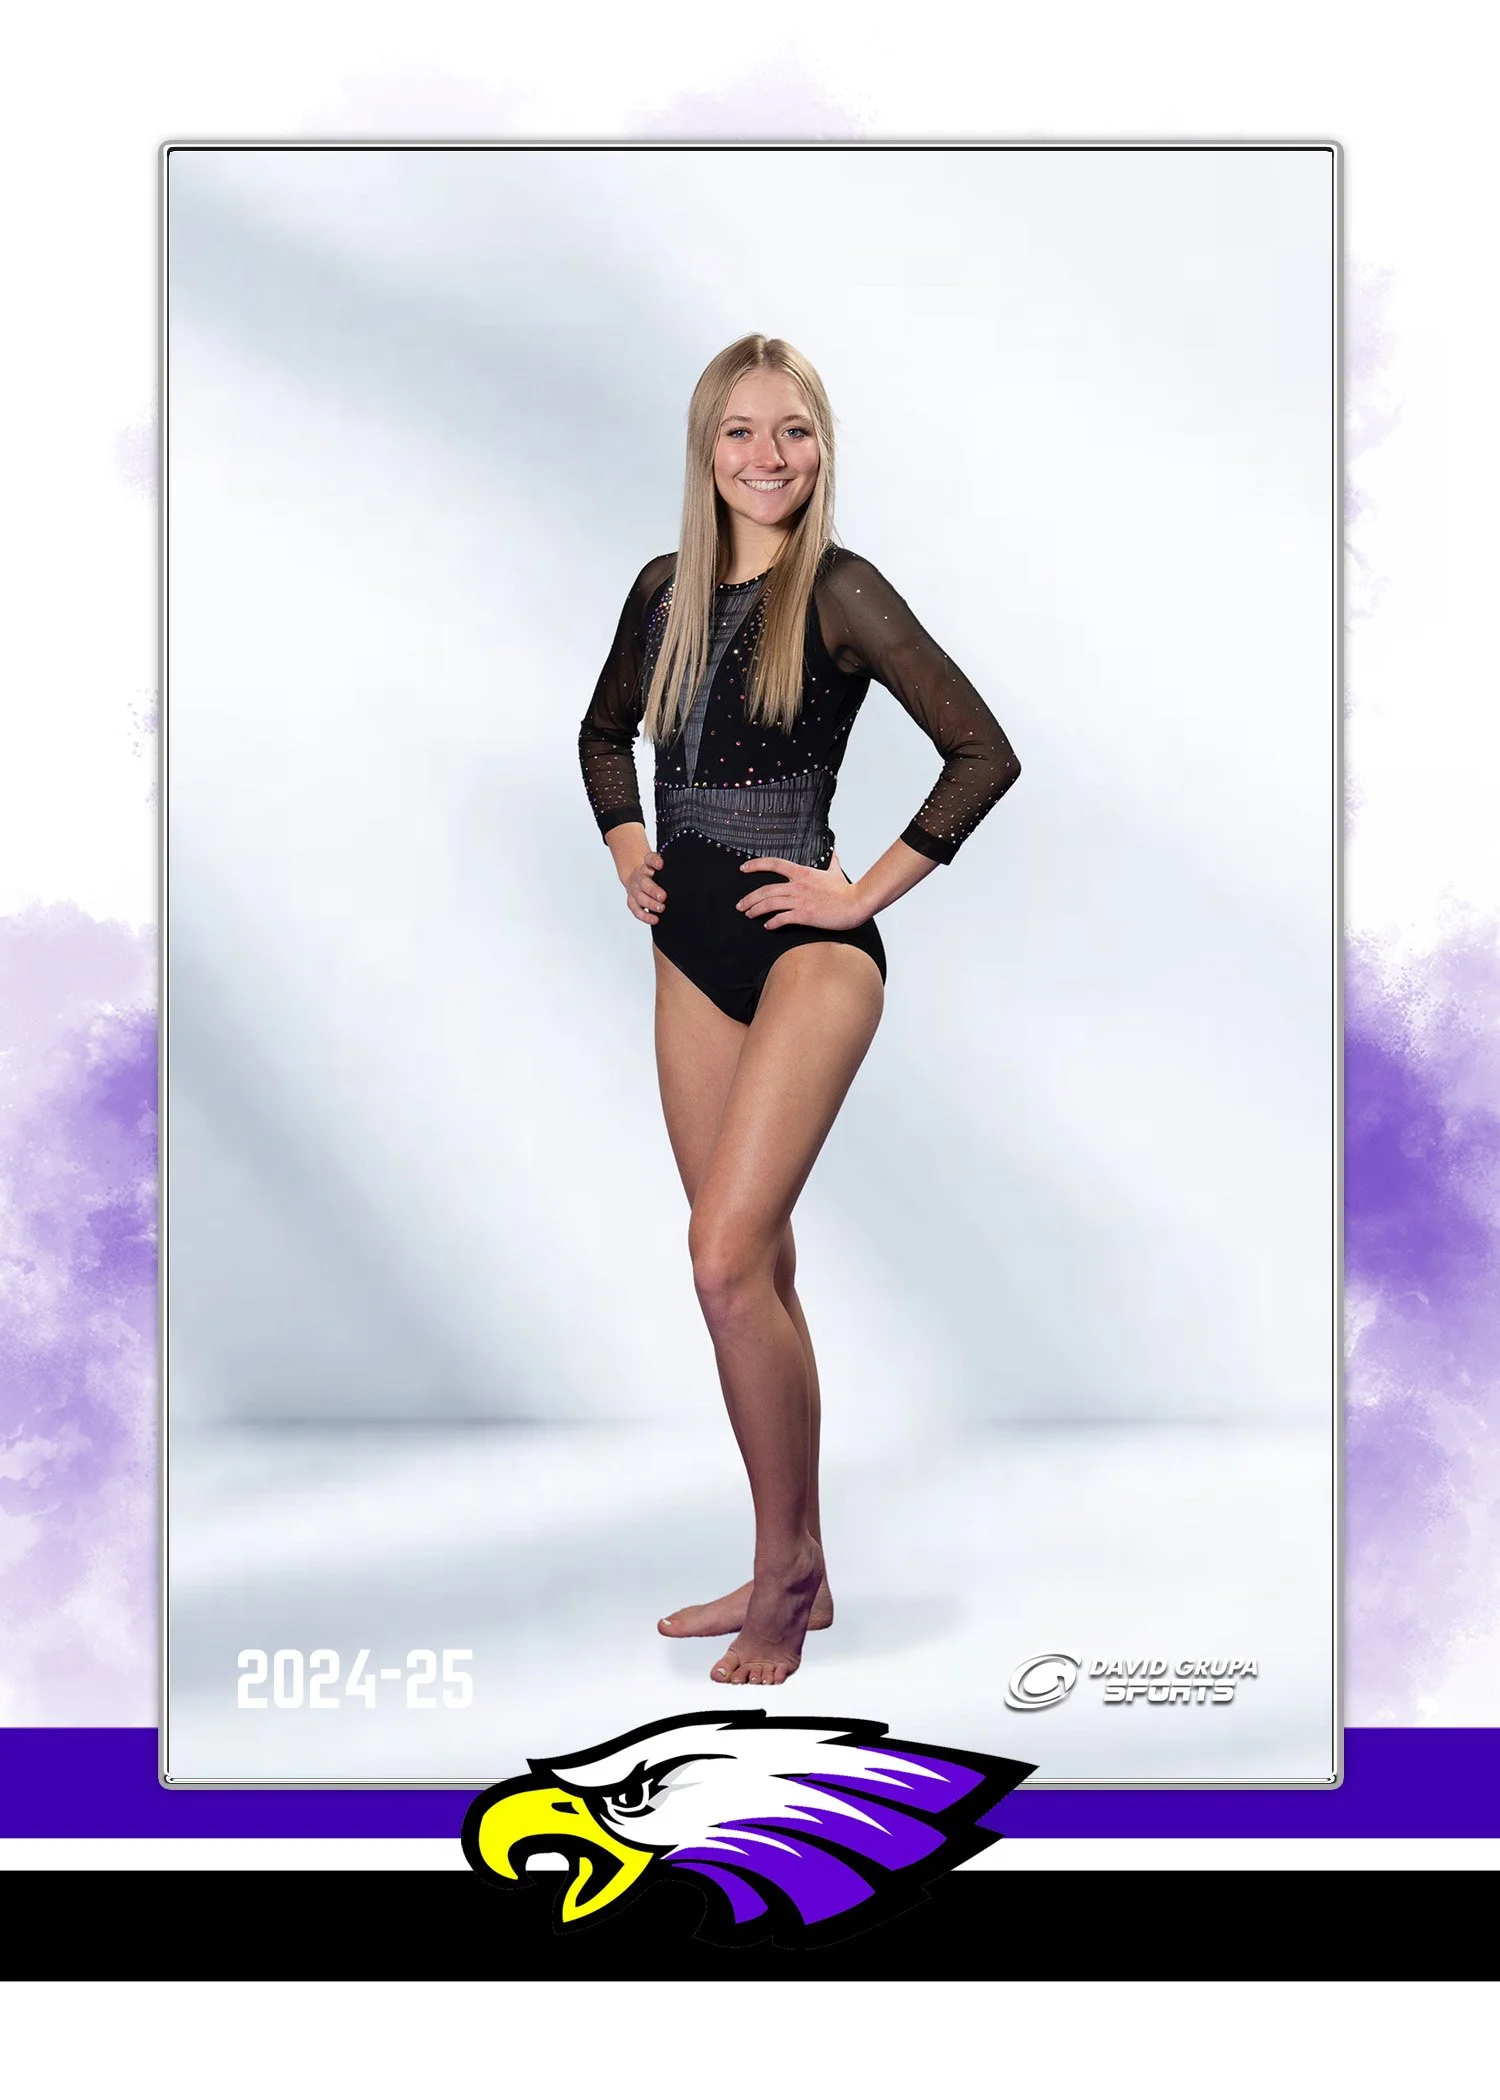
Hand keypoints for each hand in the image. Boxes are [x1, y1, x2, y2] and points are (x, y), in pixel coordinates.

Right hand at [624, 850, 666, 923]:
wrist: (636, 878)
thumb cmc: (654, 874)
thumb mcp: (661, 868)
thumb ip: (670, 869)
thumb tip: (686, 876)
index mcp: (647, 865)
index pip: (649, 859)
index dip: (654, 861)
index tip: (660, 865)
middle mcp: (639, 877)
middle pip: (644, 882)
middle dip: (653, 890)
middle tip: (663, 897)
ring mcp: (634, 889)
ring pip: (639, 897)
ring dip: (649, 904)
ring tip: (661, 908)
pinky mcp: (632, 901)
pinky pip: (636, 910)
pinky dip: (645, 916)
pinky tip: (655, 919)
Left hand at [736, 853, 868, 931]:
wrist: (856, 904)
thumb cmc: (846, 890)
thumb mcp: (836, 872)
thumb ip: (832, 861)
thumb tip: (833, 852)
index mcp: (802, 872)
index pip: (774, 863)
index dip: (756, 865)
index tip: (743, 868)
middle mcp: (798, 885)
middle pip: (765, 889)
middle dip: (749, 898)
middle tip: (741, 905)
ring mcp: (800, 900)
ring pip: (770, 904)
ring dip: (756, 910)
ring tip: (749, 914)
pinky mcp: (804, 915)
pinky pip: (782, 919)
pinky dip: (772, 923)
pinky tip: (768, 926)